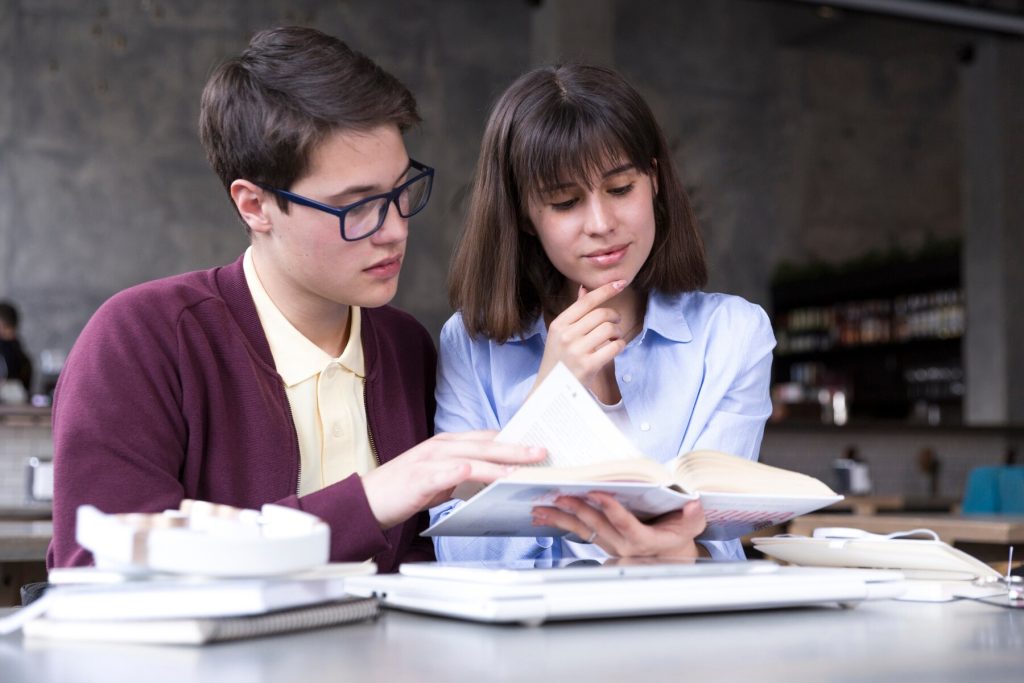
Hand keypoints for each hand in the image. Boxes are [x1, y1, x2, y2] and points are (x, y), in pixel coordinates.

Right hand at [361, 431, 545, 528]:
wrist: (367, 502)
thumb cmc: (403, 491)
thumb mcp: (440, 480)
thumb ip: (464, 476)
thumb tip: (493, 481)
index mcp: (447, 444)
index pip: (486, 437)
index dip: (513, 439)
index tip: (537, 444)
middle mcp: (441, 446)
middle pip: (486, 443)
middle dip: (516, 447)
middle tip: (542, 450)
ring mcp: (431, 460)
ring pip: (474, 456)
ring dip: (502, 461)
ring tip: (525, 467)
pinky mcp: (422, 477)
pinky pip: (452, 473)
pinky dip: (472, 473)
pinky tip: (488, 477)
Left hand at [531, 493, 707, 558]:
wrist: (671, 556)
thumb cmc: (680, 536)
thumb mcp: (692, 526)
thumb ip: (693, 516)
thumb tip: (693, 503)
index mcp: (644, 541)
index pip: (624, 524)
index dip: (610, 508)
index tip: (597, 493)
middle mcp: (623, 545)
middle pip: (597, 525)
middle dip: (576, 509)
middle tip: (560, 495)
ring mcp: (610, 544)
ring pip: (582, 530)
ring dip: (561, 518)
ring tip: (541, 508)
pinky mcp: (602, 541)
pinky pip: (579, 532)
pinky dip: (561, 523)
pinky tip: (545, 517)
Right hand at [533, 280, 626, 391]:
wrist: (551, 390)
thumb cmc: (559, 359)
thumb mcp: (560, 334)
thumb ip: (575, 312)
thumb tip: (585, 289)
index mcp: (559, 324)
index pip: (587, 301)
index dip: (606, 290)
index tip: (620, 283)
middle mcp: (566, 335)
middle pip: (601, 314)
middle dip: (615, 316)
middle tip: (616, 322)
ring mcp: (576, 351)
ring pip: (610, 329)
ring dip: (618, 332)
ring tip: (614, 338)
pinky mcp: (588, 365)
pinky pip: (614, 347)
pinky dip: (620, 345)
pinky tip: (614, 348)